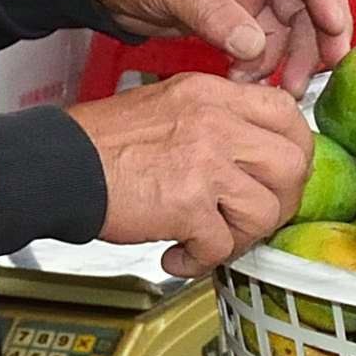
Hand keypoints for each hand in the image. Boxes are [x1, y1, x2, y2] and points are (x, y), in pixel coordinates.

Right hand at [68, 71, 318, 277]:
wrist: (59, 164)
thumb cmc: (106, 143)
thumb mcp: (170, 105)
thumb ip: (217, 121)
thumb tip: (256, 155)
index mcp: (213, 94)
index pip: (286, 112)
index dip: (295, 150)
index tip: (279, 175)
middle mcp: (216, 122)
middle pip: (292, 164)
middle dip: (279, 202)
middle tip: (251, 218)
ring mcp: (205, 162)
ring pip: (265, 211)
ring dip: (241, 237)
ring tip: (210, 241)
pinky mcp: (187, 204)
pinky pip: (221, 246)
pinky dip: (201, 261)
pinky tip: (178, 255)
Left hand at [93, 0, 355, 87]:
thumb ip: (213, 14)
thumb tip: (255, 47)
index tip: (333, 27)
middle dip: (317, 32)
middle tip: (322, 71)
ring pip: (292, 21)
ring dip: (290, 56)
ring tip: (278, 88)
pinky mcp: (241, 11)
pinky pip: (267, 39)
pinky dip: (263, 62)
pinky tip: (246, 80)